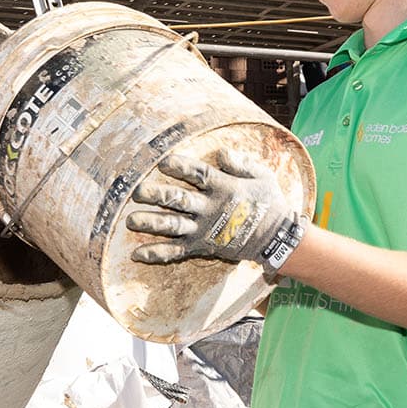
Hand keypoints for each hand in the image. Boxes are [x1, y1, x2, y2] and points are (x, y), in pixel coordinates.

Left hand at [126, 150, 302, 269]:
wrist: (275, 239)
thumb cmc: (269, 203)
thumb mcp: (263, 177)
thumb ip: (242, 164)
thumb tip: (221, 153)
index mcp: (224, 188)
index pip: (200, 175)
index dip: (182, 168)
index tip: (163, 162)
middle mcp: (210, 209)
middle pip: (180, 201)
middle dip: (158, 195)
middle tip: (138, 191)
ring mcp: (204, 230)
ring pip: (173, 226)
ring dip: (152, 223)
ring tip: (131, 221)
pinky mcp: (201, 246)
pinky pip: (176, 251)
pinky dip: (157, 253)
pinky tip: (137, 254)